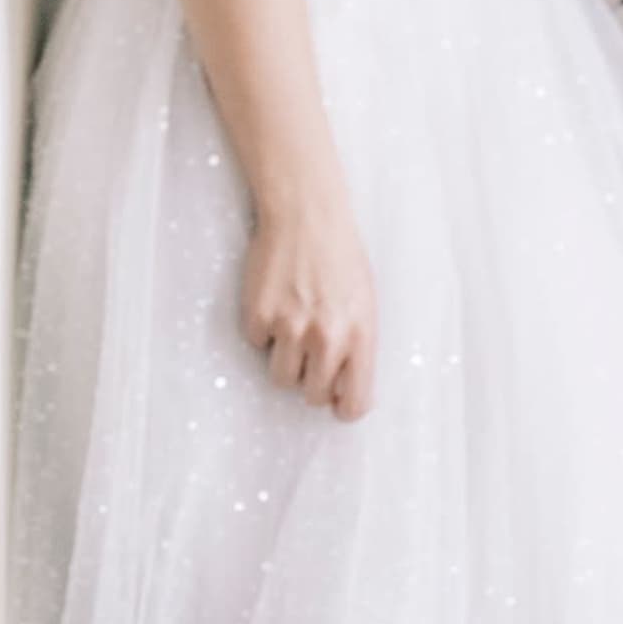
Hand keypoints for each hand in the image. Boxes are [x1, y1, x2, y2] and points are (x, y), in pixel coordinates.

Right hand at [242, 185, 375, 420]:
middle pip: (313, 396)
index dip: (343, 407)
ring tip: (293, 325)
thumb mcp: (364, 303)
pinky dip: (263, 330)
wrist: (307, 216)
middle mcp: (326, 337)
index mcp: (360, 335)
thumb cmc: (341, 259)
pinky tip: (275, 301)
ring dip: (286, 360)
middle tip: (311, 353)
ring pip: (282, 378)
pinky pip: (258, 345)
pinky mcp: (259, 316)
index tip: (337, 401)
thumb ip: (357, 346)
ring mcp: (290, 328)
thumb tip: (345, 390)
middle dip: (311, 382)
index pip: (354, 403)